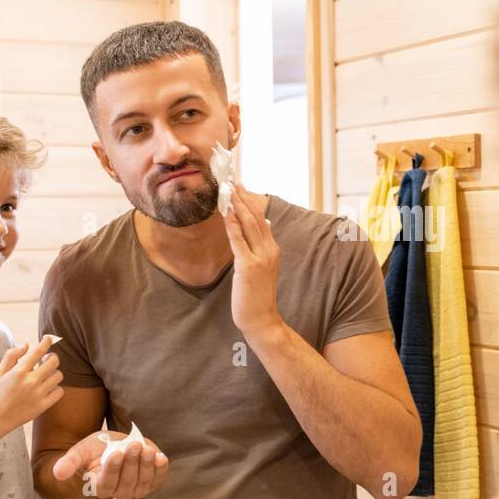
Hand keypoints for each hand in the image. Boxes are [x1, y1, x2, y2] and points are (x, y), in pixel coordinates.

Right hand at [0, 335, 63, 432]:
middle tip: (47, 360)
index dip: (46, 342)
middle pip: (53, 361)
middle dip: (52, 357)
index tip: (49, 338)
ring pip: (58, 376)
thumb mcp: (0, 372)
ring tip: (46, 375)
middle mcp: (30, 382)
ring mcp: (38, 394)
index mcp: (19, 372)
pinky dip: (56, 388)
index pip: (38, 351)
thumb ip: (12, 355)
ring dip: (54, 373)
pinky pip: (59, 391)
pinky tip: (47, 388)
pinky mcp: (43, 405)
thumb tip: (27, 344)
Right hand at [51, 430, 168, 498]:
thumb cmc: (96, 448)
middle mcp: (118, 492)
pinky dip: (161, 470)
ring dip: (147, 466)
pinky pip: (158, 480)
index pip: (106, 484)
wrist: (115, 444)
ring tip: (147, 449)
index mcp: (99, 486)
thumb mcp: (81, 450)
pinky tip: (160, 457)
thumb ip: (70, 462)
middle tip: (134, 446)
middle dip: (132, 464)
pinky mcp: (151, 482)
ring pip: (143, 483)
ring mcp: (136, 489)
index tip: (115, 453)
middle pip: (127, 483)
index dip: (112, 470)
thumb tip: (57, 474)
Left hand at [224, 183, 282, 339]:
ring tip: (228, 188)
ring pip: (248, 224)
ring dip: (237, 204)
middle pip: (255, 217)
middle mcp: (270, 250)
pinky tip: (225, 211)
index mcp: (273, 249)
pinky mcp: (248, 266)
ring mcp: (261, 258)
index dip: (249, 201)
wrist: (262, 320)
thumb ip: (261, 247)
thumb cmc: (258, 296)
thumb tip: (263, 225)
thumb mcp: (262, 268)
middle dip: (242, 197)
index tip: (240, 186)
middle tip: (231, 179)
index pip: (260, 219)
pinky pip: (238, 240)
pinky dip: (231, 224)